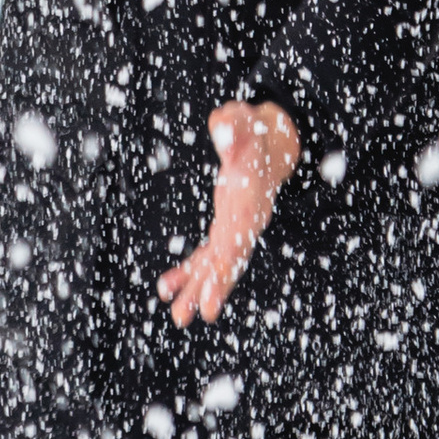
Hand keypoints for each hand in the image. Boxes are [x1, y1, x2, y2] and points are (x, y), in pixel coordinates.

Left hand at [160, 100, 300, 328]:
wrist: (270, 143)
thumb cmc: (254, 132)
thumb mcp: (245, 121)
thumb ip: (233, 126)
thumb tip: (220, 130)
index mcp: (250, 203)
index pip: (238, 243)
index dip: (225, 271)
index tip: (213, 301)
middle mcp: (246, 222)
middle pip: (230, 260)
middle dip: (213, 287)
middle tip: (198, 314)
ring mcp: (235, 227)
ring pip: (216, 264)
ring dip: (196, 288)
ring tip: (178, 316)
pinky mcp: (224, 228)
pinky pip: (206, 255)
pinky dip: (188, 271)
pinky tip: (167, 287)